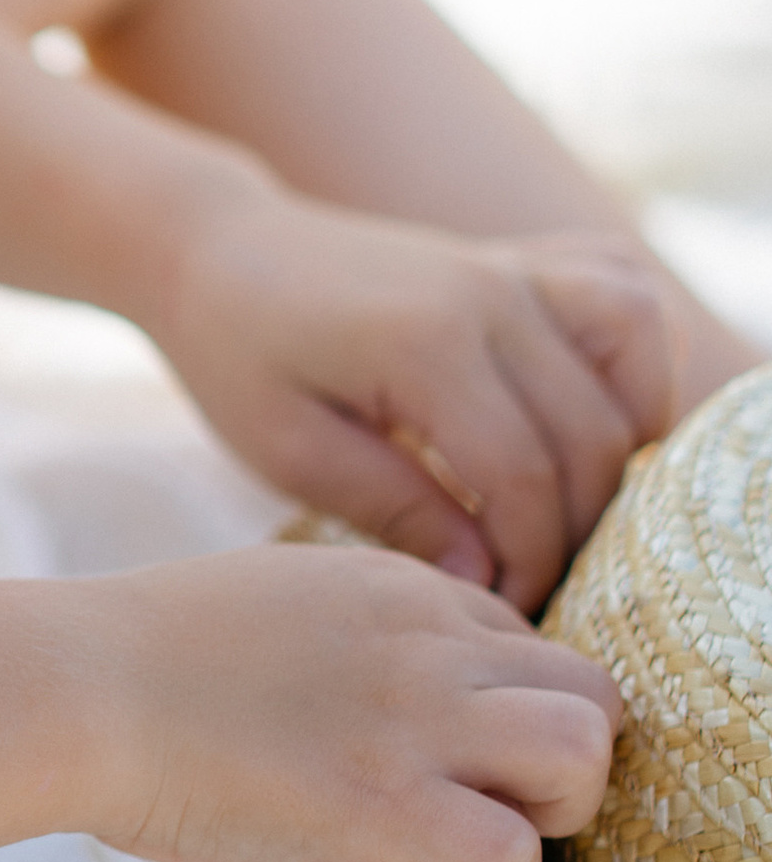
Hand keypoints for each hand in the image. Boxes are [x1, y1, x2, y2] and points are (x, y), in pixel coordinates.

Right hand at [75, 543, 621, 861]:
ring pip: (585, 755)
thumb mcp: (276, 594)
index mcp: (398, 587)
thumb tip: (378, 688)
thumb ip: (356, 628)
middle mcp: (428, 640)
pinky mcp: (387, 808)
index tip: (450, 754)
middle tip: (489, 802)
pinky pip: (517, 861)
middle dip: (566, 759)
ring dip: (553, 813)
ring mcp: (415, 720)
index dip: (507, 709)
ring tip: (478, 835)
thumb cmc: (142, 656)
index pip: (530, 642)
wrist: (77, 685)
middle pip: (592, 692)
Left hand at [153, 177, 679, 611]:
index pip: (524, 478)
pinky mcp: (523, 256)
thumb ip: (393, 510)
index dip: (529, 561)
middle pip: (593, 435)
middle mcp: (489, 292)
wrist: (221, 252)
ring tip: (570, 506)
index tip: (503, 609)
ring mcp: (514, 264)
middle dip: (576, 528)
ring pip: (641, 353)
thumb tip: (484, 582)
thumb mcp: (287, 451)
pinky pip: (627, 295)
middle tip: (533, 579)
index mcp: (424, 342)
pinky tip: (592, 420)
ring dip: (627, 443)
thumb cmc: (239, 357)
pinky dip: (638, 359)